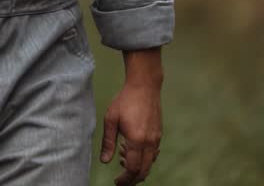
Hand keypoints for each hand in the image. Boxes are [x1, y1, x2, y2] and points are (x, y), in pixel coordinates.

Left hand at [100, 50, 162, 184]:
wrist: (145, 86)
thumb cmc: (125, 100)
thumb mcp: (111, 119)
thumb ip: (108, 142)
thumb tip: (105, 161)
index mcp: (136, 140)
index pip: (133, 168)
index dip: (125, 179)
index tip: (117, 182)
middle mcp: (149, 142)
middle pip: (144, 170)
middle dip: (133, 179)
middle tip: (121, 180)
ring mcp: (156, 138)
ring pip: (150, 163)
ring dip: (139, 168)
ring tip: (123, 161)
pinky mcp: (159, 134)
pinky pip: (153, 154)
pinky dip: (144, 159)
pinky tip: (133, 151)